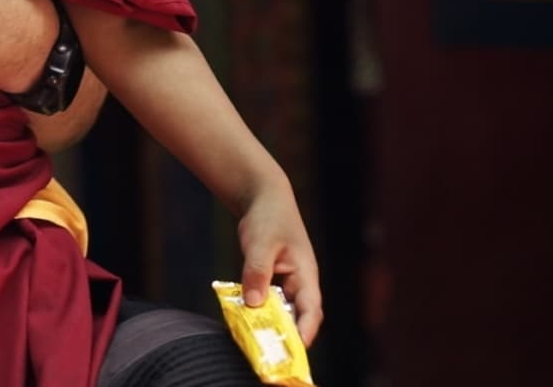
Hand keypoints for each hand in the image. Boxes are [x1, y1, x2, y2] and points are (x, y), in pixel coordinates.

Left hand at [235, 185, 322, 345]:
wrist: (263, 198)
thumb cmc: (268, 217)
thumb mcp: (261, 243)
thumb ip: (257, 271)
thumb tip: (253, 303)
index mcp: (306, 275)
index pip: (311, 310)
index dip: (304, 330)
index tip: (294, 348)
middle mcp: (299, 283)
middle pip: (295, 317)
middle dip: (284, 336)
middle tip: (267, 353)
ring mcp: (285, 283)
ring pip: (279, 311)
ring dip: (267, 325)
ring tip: (252, 342)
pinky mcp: (270, 282)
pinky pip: (265, 302)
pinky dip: (256, 311)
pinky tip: (240, 319)